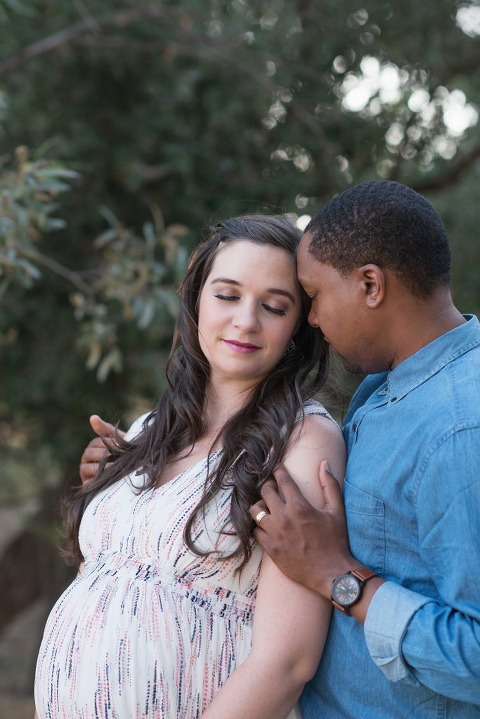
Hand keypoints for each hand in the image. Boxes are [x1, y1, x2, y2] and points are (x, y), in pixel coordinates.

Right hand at [79, 415, 124, 483]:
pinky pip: (87, 483)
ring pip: (85, 468)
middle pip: (89, 454)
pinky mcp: (87, 486)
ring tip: (114, 468)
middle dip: (103, 455)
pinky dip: (95, 481)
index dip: (107, 444)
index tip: (118, 447)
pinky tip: (107, 480)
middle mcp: (86, 458)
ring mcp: (85, 472)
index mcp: (93, 446)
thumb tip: (92, 417)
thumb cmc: (125, 454)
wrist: (133, 473)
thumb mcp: (118, 441)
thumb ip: (106, 429)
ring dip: (100, 468)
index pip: (95, 442)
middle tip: (117, 458)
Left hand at [250, 460, 353, 598]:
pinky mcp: (270, 549)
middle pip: (264, 492)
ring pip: (255, 511)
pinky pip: (255, 531)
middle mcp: (283, 518)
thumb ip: (330, 485)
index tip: (276, 468)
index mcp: (299, 506)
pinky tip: (265, 525)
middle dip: (267, 485)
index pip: (282, 480)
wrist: (331, 573)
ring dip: (260, 505)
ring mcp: (274, 534)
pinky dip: (258, 526)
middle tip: (271, 486)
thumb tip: (324, 463)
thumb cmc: (336, 541)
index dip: (277, 471)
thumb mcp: (337, 511)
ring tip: (266, 506)